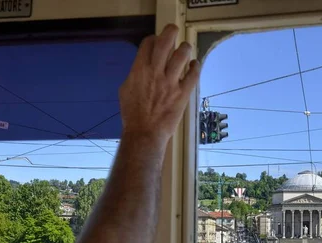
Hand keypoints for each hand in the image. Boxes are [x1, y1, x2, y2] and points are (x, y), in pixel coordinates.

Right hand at [119, 24, 200, 144]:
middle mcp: (155, 72)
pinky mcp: (183, 93)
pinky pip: (193, 75)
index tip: (157, 41)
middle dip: (171, 32)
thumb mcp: (125, 90)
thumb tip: (142, 67)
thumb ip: (135, 74)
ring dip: (185, 48)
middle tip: (174, 31)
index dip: (154, 38)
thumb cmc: (132, 114)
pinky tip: (195, 65)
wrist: (145, 133)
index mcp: (139, 70)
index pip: (148, 44)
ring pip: (182, 55)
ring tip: (186, 49)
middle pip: (165, 42)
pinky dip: (196, 67)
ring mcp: (170, 83)